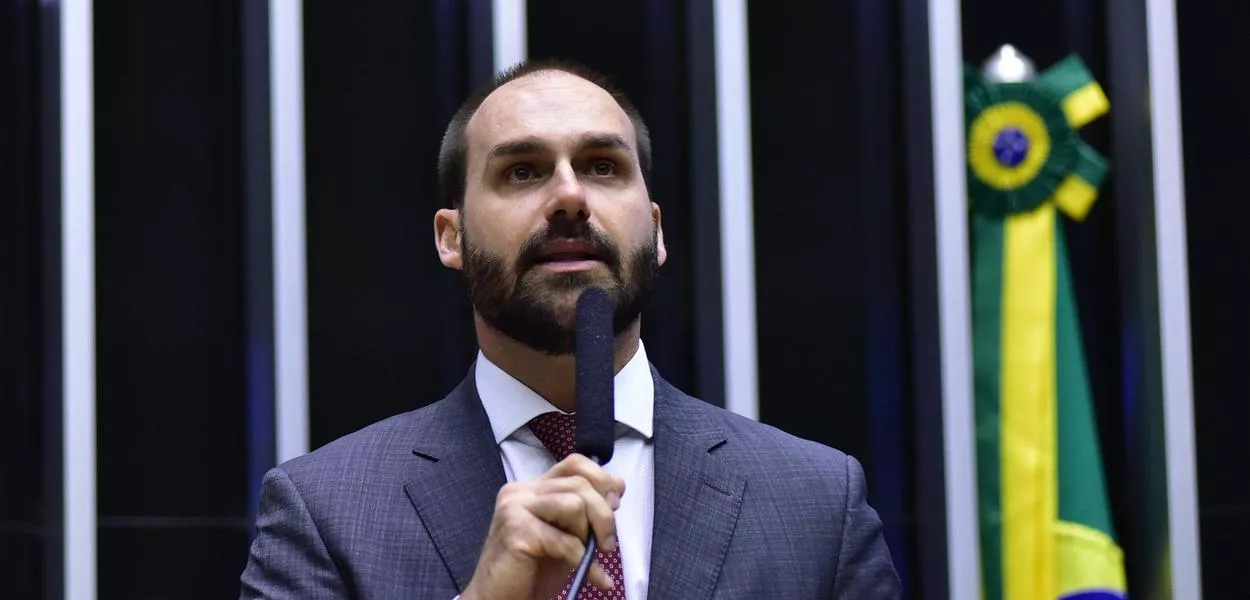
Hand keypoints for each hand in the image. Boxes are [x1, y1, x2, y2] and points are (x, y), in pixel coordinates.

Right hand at [461, 454, 624, 599]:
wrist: (500, 599)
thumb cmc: (533, 570)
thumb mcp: (567, 534)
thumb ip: (586, 508)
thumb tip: (618, 484)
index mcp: (532, 488)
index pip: (573, 464)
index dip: (601, 479)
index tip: (616, 503)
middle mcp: (520, 491)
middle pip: (579, 484)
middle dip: (603, 515)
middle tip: (608, 545)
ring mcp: (515, 508)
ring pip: (574, 504)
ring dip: (588, 534)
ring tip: (588, 556)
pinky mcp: (516, 531)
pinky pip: (565, 540)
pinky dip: (583, 560)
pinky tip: (592, 577)